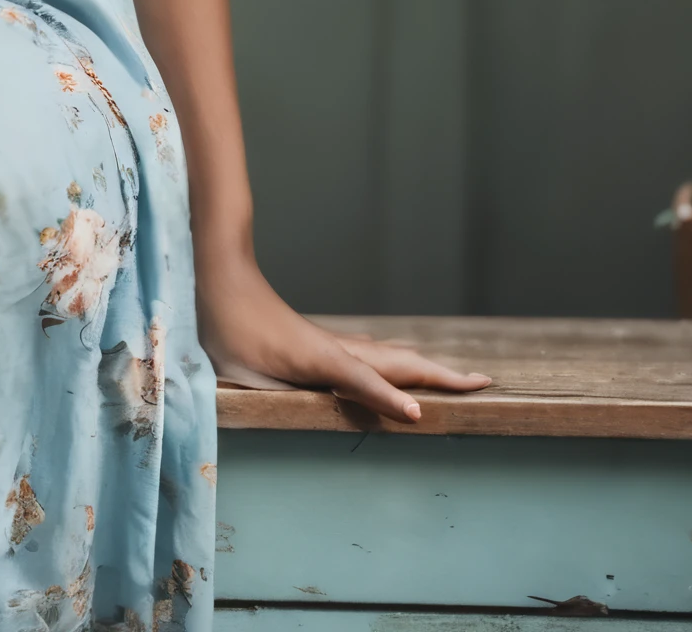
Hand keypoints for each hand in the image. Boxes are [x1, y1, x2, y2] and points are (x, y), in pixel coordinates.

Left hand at [196, 253, 491, 423]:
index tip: (478, 390)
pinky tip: (375, 363)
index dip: (433, 388)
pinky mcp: (306, 341)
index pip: (396, 378)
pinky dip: (384, 361)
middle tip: (479, 381)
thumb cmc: (236, 334)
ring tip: (440, 375)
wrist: (211, 281)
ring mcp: (322, 342)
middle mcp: (336, 349)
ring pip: (380, 353)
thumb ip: (356, 386)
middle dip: (440, 374)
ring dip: (414, 365)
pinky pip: (359, 353)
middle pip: (399, 361)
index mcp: (334, 360)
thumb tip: (411, 409)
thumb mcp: (295, 369)